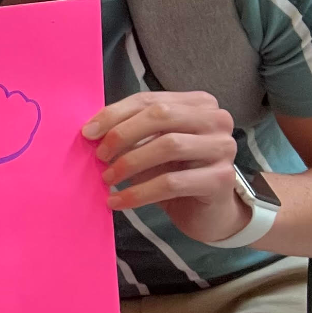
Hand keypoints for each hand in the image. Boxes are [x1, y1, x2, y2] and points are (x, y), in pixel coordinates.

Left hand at [82, 90, 247, 242]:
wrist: (206, 212)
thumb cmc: (175, 173)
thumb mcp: (151, 146)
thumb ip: (130, 132)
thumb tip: (92, 130)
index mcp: (198, 104)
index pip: (149, 100)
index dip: (115, 114)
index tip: (88, 133)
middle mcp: (216, 120)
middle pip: (161, 115)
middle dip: (122, 134)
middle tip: (99, 156)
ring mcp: (223, 147)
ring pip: (168, 146)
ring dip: (130, 163)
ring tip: (108, 178)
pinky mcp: (221, 179)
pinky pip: (171, 183)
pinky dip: (138, 192)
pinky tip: (118, 201)